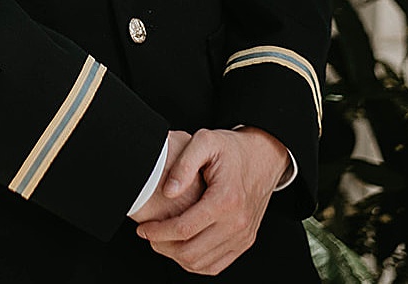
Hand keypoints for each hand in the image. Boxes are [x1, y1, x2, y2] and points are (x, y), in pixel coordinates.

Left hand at [135, 126, 287, 275]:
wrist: (264, 156)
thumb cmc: (232, 149)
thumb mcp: (205, 141)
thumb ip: (183, 165)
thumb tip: (168, 192)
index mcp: (225, 200)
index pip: (184, 228)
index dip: (158, 232)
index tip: (143, 229)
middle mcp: (237, 223)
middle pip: (191, 251)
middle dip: (163, 246)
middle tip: (149, 235)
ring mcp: (243, 236)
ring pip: (202, 263)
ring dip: (176, 256)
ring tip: (162, 240)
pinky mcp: (245, 241)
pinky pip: (217, 265)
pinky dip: (195, 262)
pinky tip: (181, 247)